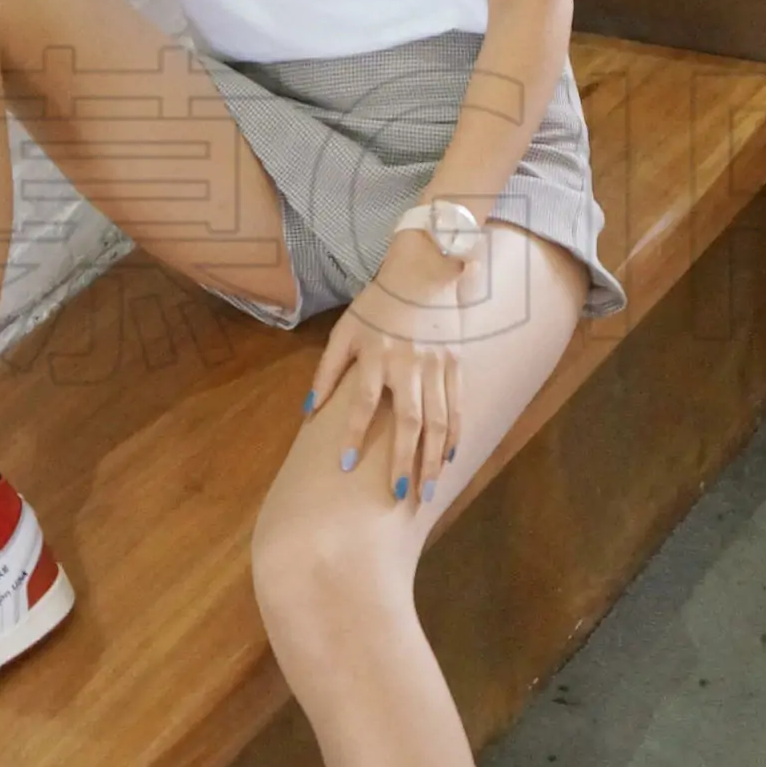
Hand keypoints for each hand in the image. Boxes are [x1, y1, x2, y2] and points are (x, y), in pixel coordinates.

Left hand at [305, 226, 465, 508]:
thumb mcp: (345, 331)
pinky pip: (457, 406)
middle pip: (409, 420)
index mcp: (376, 354)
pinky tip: (448, 459)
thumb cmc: (377, 305)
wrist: (424, 272)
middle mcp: (409, 363)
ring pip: (438, 420)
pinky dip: (454, 435)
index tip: (344, 465)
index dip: (353, 433)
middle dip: (404, 459)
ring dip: (433, 458)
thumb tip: (309, 410)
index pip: (362, 402)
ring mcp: (437, 365)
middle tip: (399, 494)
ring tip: (428, 490)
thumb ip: (327, 370)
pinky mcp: (455, 365)